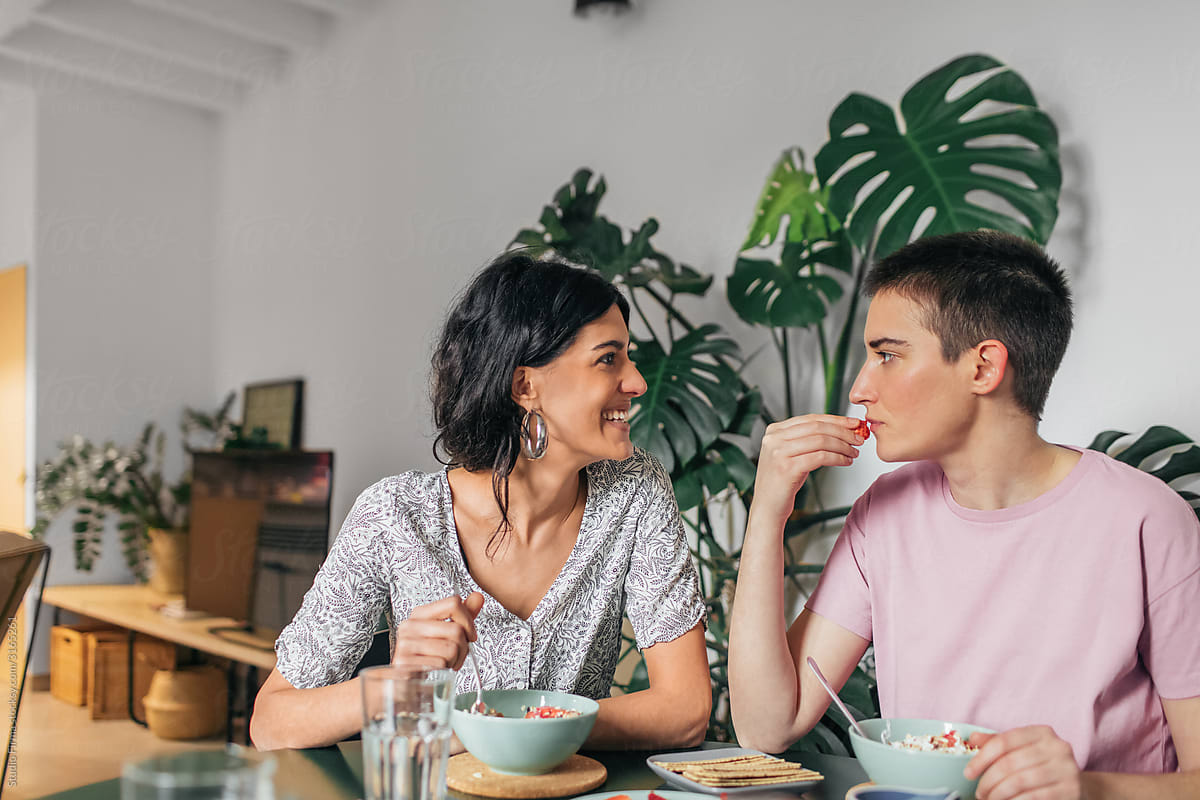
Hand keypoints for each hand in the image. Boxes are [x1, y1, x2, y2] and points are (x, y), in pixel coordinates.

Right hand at [391, 592, 484, 669]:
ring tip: (445, 662)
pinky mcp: (405, 663)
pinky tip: (436, 670)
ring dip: (454, 660)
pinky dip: (444, 670)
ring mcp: (406, 643)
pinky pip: (441, 663)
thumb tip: (478, 597)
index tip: (469, 634)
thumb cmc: (428, 656)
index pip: (453, 603)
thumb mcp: (447, 633)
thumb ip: (463, 615)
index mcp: (420, 614)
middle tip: (456, 654)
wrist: (408, 682)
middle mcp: (410, 626)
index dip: (468, 621)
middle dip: (464, 647)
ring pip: (451, 648)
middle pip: (456, 629)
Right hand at [751, 415, 864, 520]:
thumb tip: (837, 430)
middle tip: (858, 438)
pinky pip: (821, 457)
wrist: (767, 507)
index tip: (853, 423)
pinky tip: (846, 461)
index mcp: (774, 431)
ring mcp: (779, 452)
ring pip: (821, 441)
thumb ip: (805, 439)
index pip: (811, 418)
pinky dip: (838, 458)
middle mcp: (774, 439)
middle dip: (842, 431)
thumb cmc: (781, 482)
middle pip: (817, 428)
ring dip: (843, 446)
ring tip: (854, 452)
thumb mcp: (790, 454)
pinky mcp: (788, 468)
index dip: (835, 420)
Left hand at [966, 726, 1083, 799]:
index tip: (968, 773)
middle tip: (979, 793)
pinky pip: (1034, 797)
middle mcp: (1058, 747)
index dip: (981, 758)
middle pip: (1010, 763)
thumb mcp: (1022, 749)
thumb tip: (973, 738)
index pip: (1003, 741)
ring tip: (989, 799)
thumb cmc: (1042, 766)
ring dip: (999, 794)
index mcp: (1042, 732)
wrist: (1077, 786)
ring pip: (1020, 781)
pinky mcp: (1071, 790)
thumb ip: (998, 743)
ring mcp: (1067, 769)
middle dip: (989, 781)